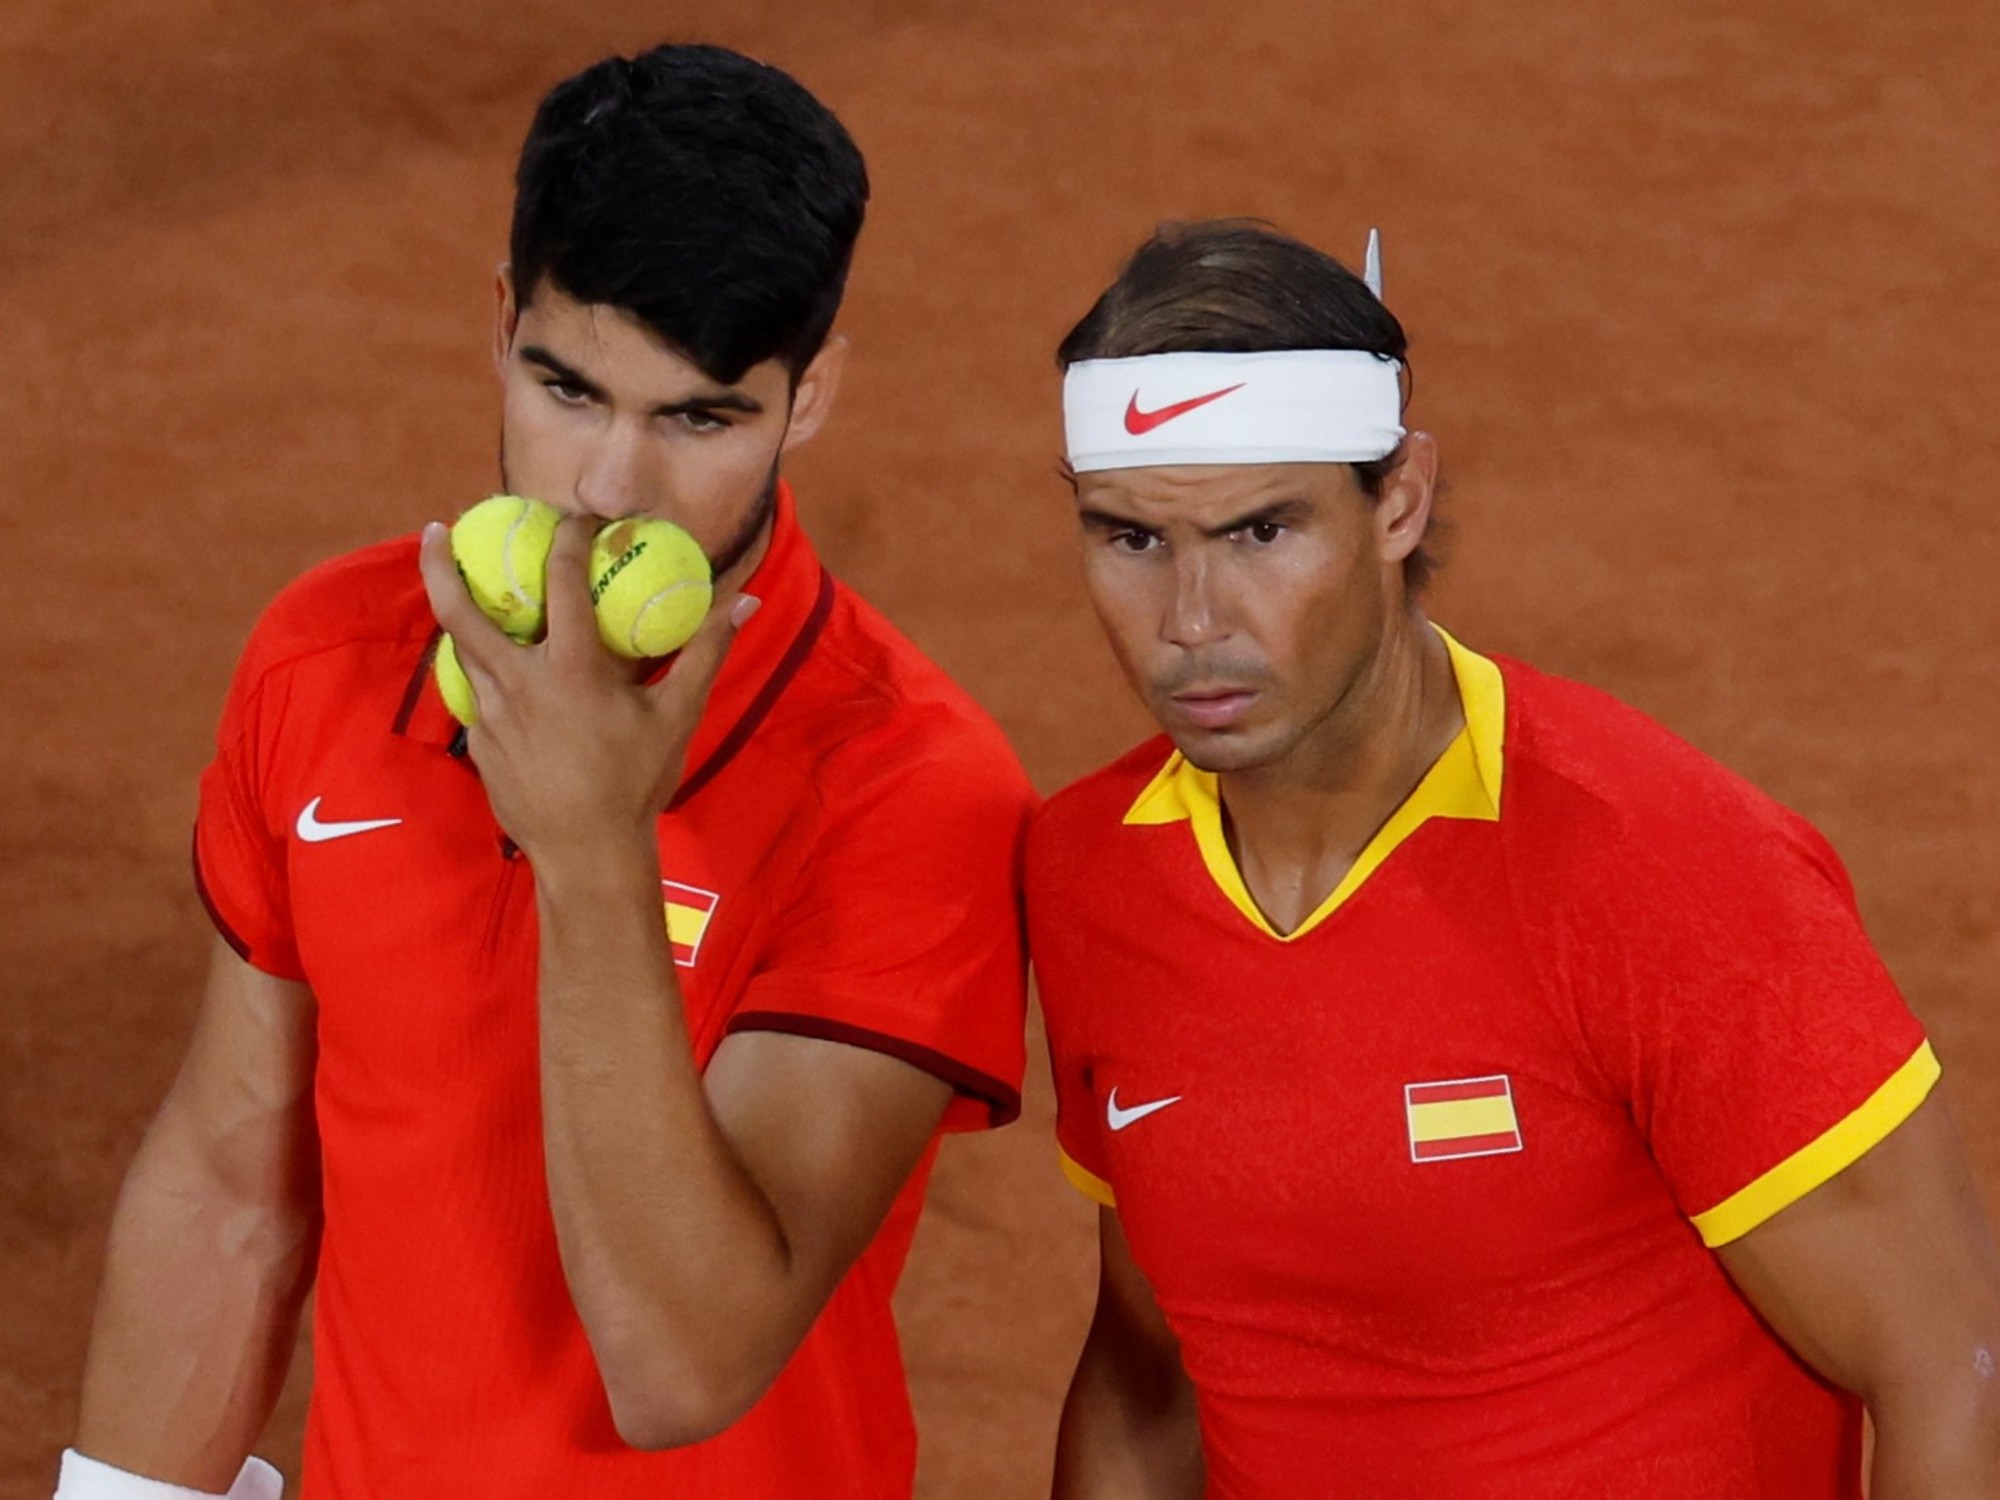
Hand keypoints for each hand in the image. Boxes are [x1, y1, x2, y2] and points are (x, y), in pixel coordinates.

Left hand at [417, 514, 757, 868]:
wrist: (588, 852)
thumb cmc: (638, 782)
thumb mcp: (678, 714)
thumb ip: (706, 651)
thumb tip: (744, 603)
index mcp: (571, 667)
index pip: (562, 579)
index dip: (567, 536)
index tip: (573, 516)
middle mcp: (520, 681)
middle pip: (460, 609)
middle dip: (440, 564)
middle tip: (436, 529)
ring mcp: (492, 713)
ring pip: (460, 649)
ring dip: (458, 613)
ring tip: (462, 589)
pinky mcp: (481, 742)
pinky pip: (475, 691)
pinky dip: (479, 667)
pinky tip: (495, 666)